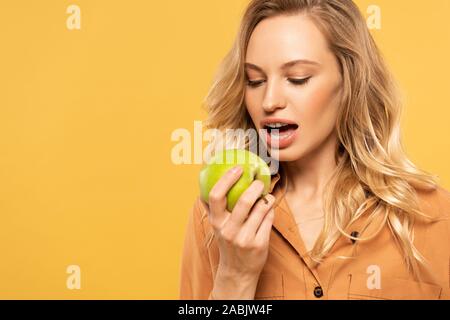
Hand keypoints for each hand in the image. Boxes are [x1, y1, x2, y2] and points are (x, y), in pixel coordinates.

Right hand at [205, 165, 275, 279]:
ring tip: (266, 193)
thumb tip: (206, 180)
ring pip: (260, 209)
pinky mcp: (259, 244)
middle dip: (254, 186)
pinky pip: (269, 219)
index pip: (216, 196)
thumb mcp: (217, 226)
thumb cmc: (228, 241)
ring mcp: (245, 238)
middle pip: (243, 201)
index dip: (227, 179)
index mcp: (216, 222)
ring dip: (266, 197)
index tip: (237, 168)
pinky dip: (270, 210)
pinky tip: (269, 207)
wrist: (238, 271)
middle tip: (259, 179)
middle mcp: (229, 230)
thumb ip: (212, 206)